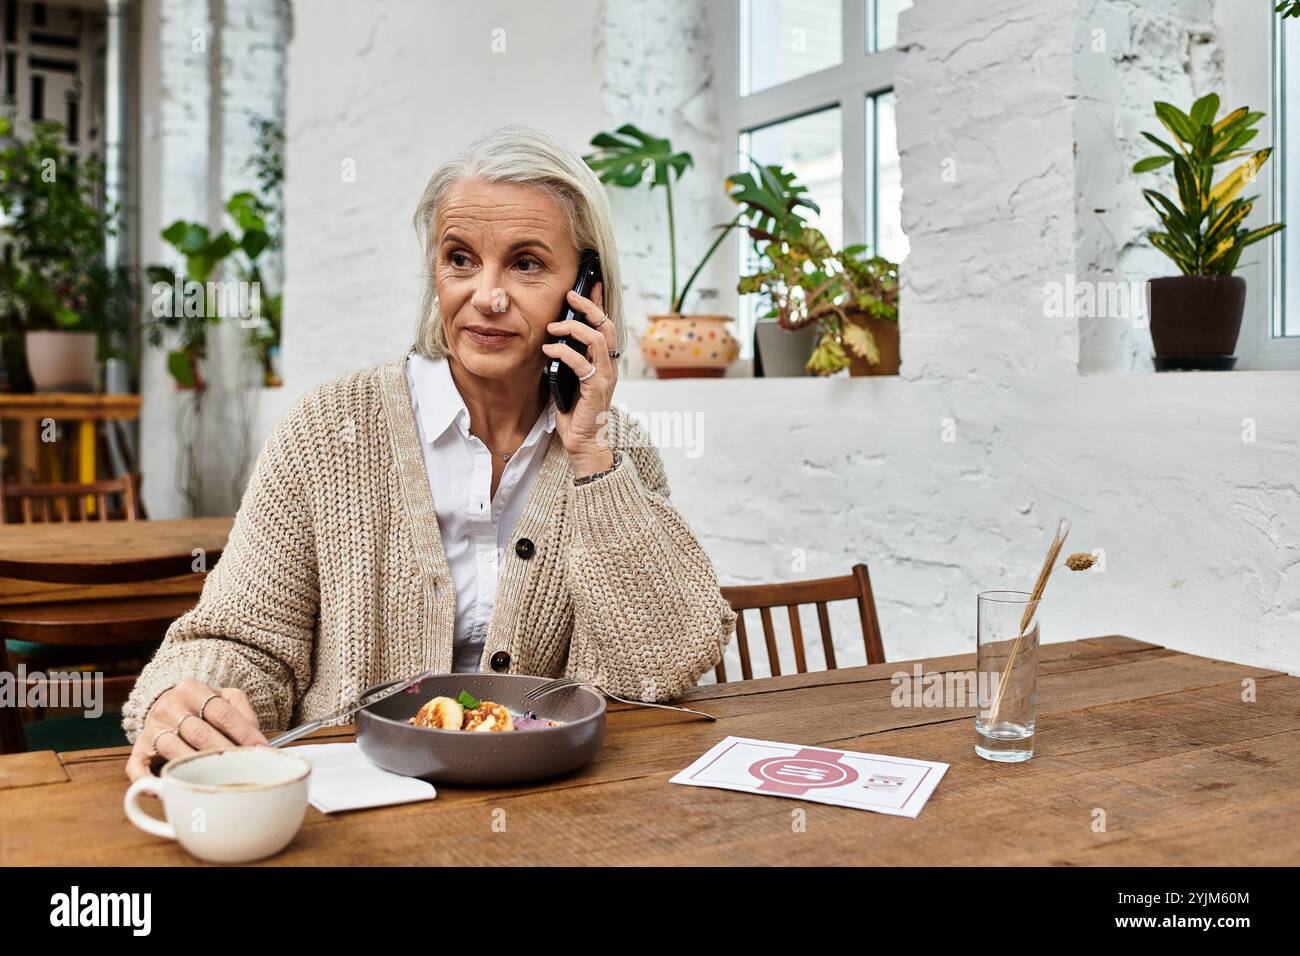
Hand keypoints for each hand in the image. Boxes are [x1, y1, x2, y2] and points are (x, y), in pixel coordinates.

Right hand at [125, 678, 269, 781]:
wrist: (164, 702)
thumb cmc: (202, 706)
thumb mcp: (225, 698)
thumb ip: (243, 714)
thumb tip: (259, 745)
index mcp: (193, 689)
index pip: (222, 713)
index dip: (245, 734)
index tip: (262, 751)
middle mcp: (169, 706)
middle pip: (200, 733)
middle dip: (225, 753)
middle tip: (246, 769)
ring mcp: (151, 727)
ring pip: (174, 750)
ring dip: (197, 767)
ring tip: (219, 780)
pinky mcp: (138, 748)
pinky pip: (138, 767)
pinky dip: (150, 780)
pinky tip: (167, 789)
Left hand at [541, 281, 618, 477]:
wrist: (583, 443)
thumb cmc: (575, 412)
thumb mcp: (569, 378)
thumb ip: (567, 358)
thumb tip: (551, 337)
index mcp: (605, 361)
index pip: (606, 324)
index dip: (599, 302)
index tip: (590, 282)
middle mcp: (610, 366)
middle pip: (606, 325)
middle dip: (589, 306)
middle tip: (570, 293)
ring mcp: (605, 377)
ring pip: (598, 339)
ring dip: (575, 327)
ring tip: (553, 325)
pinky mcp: (596, 389)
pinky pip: (582, 363)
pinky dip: (564, 352)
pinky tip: (549, 350)